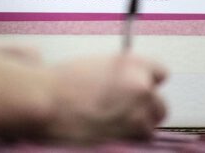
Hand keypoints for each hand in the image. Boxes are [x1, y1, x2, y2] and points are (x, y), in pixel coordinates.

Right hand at [45, 54, 167, 142]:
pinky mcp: (131, 135)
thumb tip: (127, 84)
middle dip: (144, 108)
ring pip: (150, 125)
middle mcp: (142, 86)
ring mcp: (138, 113)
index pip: (160, 73)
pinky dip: (127, 138)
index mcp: (134, 63)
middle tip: (122, 111)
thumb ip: (119, 72)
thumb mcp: (96, 64)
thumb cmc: (61, 83)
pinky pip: (139, 140)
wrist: (45, 102)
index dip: (146, 82)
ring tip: (110, 123)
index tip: (137, 89)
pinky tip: (107, 132)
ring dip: (136, 125)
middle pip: (159, 103)